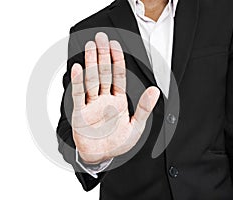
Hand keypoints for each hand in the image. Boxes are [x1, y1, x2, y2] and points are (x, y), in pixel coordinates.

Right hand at [71, 32, 159, 163]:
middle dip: (102, 55)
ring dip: (90, 63)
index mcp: (118, 100)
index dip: (117, 60)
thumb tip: (155, 90)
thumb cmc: (118, 143)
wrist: (101, 157)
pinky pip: (79, 95)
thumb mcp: (136, 127)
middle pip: (103, 73)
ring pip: (91, 80)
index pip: (118, 76)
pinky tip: (77, 68)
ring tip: (89, 46)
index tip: (114, 44)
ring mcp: (91, 105)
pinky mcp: (80, 113)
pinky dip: (78, 82)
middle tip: (100, 37)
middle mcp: (104, 99)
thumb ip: (144, 108)